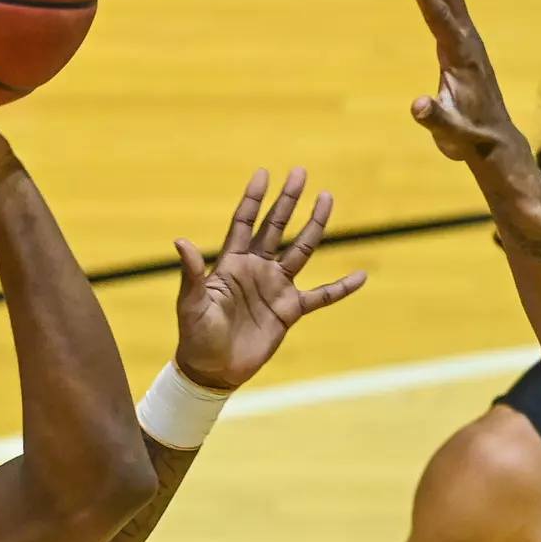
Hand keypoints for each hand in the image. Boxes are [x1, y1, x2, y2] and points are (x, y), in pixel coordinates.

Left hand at [172, 168, 366, 391]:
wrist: (213, 369)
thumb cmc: (196, 335)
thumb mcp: (192, 304)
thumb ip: (191, 273)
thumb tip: (180, 242)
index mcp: (231, 263)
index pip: (244, 223)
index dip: (253, 200)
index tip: (264, 174)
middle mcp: (256, 269)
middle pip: (276, 227)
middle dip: (287, 200)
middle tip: (299, 172)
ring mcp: (275, 288)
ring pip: (300, 250)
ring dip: (314, 226)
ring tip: (327, 198)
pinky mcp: (289, 311)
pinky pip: (321, 296)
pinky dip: (341, 288)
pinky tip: (360, 276)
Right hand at [408, 0, 533, 164]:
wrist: (494, 143)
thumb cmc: (470, 139)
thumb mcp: (453, 135)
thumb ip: (437, 120)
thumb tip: (418, 105)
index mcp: (461, 58)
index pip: (441, 19)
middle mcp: (466, 41)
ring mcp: (465, 40)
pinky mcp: (460, 44)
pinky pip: (447, 5)